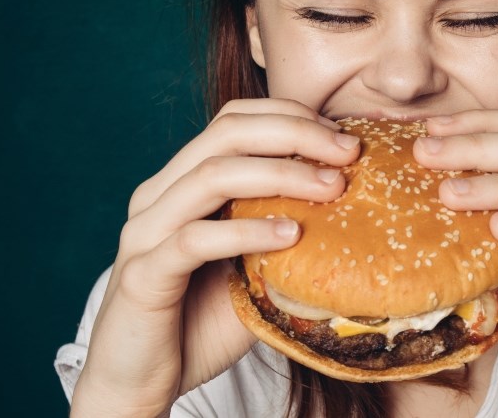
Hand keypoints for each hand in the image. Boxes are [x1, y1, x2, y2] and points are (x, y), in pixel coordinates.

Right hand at [71, 99, 361, 416]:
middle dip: (295, 133)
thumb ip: (283, 229)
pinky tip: (291, 235)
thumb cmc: (201, 321)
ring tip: (332, 187)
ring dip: (281, 174)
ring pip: (212, 177)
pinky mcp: (142, 274)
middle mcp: (158, 196)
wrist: (142, 381)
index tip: (342, 136)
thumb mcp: (253, 264)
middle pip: (226, 134)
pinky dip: (247, 231)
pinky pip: (195, 240)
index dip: (290, 116)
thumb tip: (354, 205)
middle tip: (349, 152)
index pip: (232, 120)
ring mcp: (145, 232)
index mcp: (180, 182)